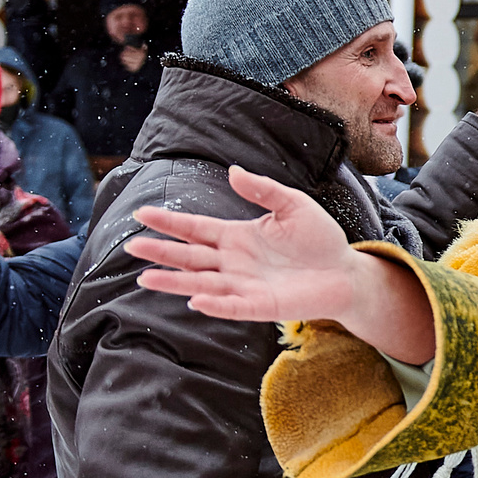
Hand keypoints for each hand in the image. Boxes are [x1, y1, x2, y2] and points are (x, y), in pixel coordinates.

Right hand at [128, 165, 436, 361]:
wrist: (346, 271)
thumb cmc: (319, 239)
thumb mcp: (293, 205)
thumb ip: (263, 189)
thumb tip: (232, 170)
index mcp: (236, 236)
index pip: (195, 228)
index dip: (170, 222)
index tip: (141, 214)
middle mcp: (233, 262)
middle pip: (190, 256)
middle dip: (161, 252)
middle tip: (131, 246)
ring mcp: (244, 285)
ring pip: (202, 283)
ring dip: (175, 282)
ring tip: (145, 278)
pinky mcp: (262, 305)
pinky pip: (234, 306)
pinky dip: (216, 305)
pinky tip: (196, 300)